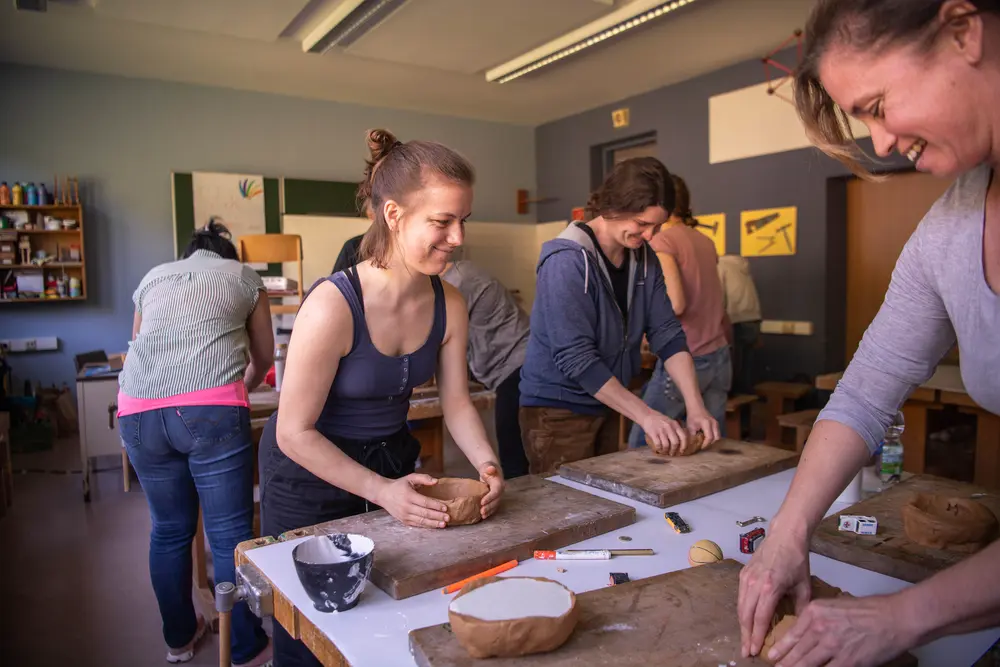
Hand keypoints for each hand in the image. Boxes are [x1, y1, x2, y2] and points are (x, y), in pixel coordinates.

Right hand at [375, 474, 449, 528]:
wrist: (383, 494)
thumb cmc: (399, 485)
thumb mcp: (410, 478)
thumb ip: (424, 478)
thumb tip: (436, 481)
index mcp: (408, 496)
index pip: (425, 502)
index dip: (436, 506)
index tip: (445, 508)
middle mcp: (406, 507)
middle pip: (424, 513)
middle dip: (437, 516)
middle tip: (448, 517)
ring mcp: (404, 515)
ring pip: (421, 521)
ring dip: (433, 523)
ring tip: (444, 524)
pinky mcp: (403, 521)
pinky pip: (417, 525)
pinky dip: (426, 526)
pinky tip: (434, 526)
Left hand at [478, 462, 504, 518]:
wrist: (490, 470)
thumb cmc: (488, 469)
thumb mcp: (488, 467)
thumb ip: (489, 468)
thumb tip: (490, 469)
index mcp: (499, 483)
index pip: (496, 491)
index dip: (490, 497)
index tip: (482, 502)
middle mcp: (500, 491)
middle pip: (496, 500)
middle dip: (489, 507)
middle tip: (481, 511)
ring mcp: (498, 496)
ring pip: (495, 505)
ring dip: (489, 511)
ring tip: (482, 516)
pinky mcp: (495, 499)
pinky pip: (493, 506)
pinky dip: (489, 512)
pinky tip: (483, 516)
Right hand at [641, 410, 687, 454]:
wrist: (647, 415)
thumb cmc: (659, 419)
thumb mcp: (670, 421)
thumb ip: (675, 429)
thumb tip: (680, 441)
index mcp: (675, 424)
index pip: (683, 436)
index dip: (684, 446)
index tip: (682, 451)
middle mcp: (669, 427)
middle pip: (675, 443)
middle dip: (674, 450)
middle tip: (672, 453)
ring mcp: (661, 430)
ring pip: (666, 445)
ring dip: (666, 451)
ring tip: (665, 452)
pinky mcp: (653, 433)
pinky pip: (658, 444)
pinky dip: (659, 449)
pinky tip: (659, 449)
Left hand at [685, 408, 719, 450]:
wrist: (696, 407)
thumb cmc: (692, 416)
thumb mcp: (690, 427)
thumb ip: (693, 436)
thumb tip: (693, 445)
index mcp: (707, 424)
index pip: (709, 437)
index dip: (705, 444)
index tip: (700, 447)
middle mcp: (714, 423)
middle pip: (716, 438)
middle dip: (710, 443)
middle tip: (703, 445)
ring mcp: (716, 423)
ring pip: (718, 436)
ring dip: (712, 440)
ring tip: (705, 442)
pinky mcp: (716, 423)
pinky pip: (717, 433)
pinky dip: (713, 437)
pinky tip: (706, 437)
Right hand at [738, 527, 811, 657]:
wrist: (784, 535)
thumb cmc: (796, 560)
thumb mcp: (804, 585)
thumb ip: (800, 607)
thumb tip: (798, 627)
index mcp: (770, 587)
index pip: (760, 618)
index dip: (757, 636)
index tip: (755, 651)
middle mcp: (754, 583)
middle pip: (746, 615)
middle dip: (746, 635)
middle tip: (747, 651)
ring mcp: (746, 578)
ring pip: (740, 607)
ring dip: (742, 625)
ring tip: (745, 639)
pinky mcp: (743, 573)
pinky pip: (740, 597)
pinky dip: (742, 611)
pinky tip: (746, 620)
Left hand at [767, 594, 914, 666]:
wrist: (894, 618)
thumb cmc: (868, 611)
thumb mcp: (834, 607)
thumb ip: (817, 620)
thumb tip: (804, 636)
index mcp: (814, 612)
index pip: (791, 634)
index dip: (780, 649)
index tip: (771, 656)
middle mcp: (819, 628)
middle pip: (796, 652)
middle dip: (783, 664)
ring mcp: (832, 646)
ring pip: (806, 664)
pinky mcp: (847, 662)